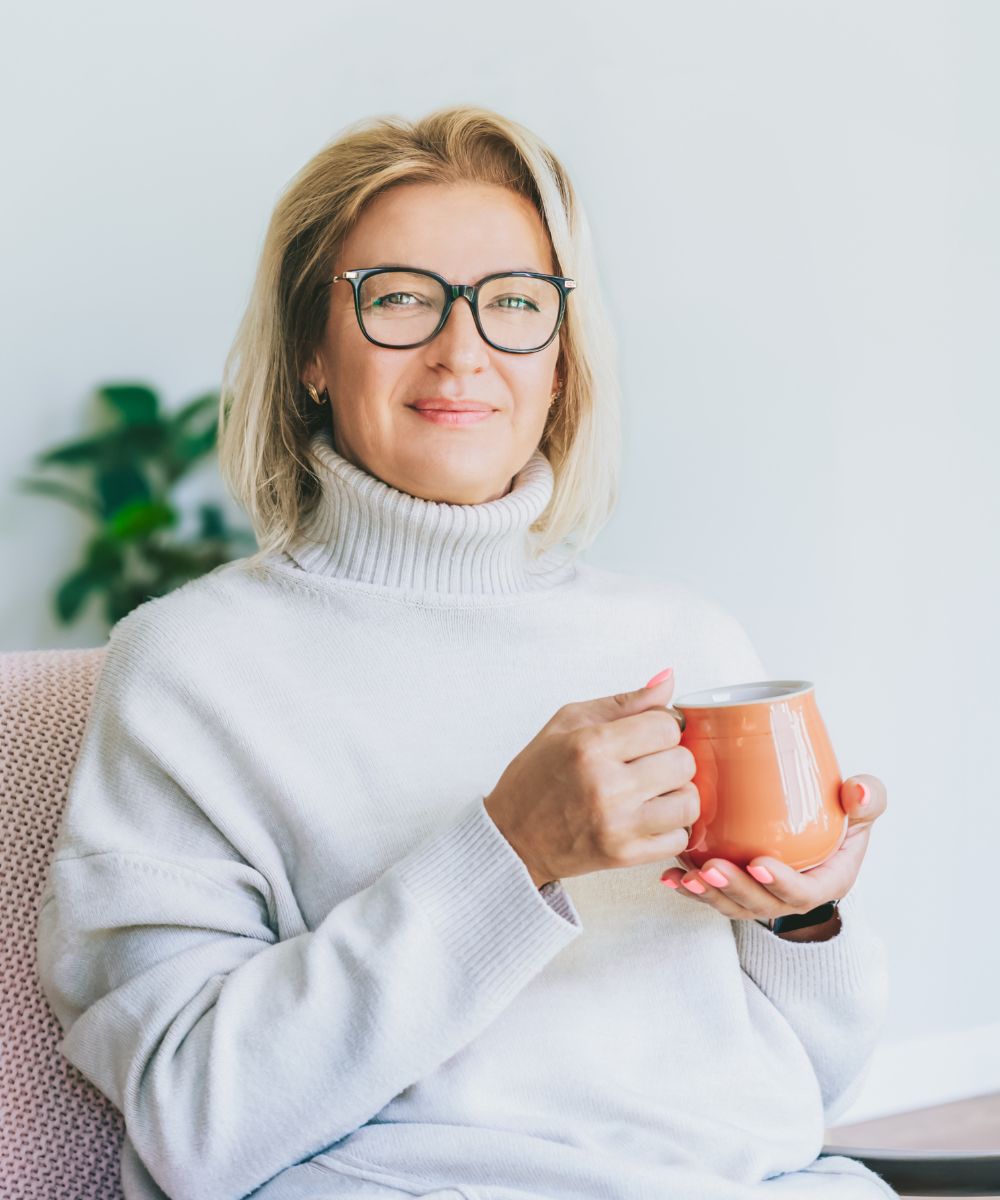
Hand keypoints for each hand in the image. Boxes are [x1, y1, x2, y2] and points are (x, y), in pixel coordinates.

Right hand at [484, 670, 695, 887]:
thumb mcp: (568, 723)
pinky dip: (671, 826)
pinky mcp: (624, 856)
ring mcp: (618, 824)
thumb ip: (623, 702)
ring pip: (689, 801)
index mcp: (590, 745)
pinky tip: (649, 816)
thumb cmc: (536, 776)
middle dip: (671, 758)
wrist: (511, 836)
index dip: (662, 727)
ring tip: (654, 791)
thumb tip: (668, 681)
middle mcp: (607, 785)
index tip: (648, 735)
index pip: (666, 726)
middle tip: (649, 763)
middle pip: (683, 762)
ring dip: (677, 793)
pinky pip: (680, 838)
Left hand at [658, 775, 886, 921]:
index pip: (804, 893)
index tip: (759, 863)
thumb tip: (859, 789)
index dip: (782, 884)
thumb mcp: (861, 810)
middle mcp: (789, 897)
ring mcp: (761, 897)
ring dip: (708, 893)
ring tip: (687, 877)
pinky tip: (670, 877)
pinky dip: (689, 889)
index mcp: (825, 881)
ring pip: (732, 904)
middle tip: (711, 868)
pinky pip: (713, 895)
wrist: (813, 831)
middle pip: (761, 903)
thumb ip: (868, 799)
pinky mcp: (736, 890)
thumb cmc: (838, 817)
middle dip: (735, 889)